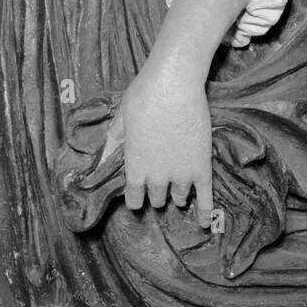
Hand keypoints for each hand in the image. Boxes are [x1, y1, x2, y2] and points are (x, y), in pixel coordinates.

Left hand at [106, 59, 213, 225]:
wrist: (174, 84)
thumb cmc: (143, 96)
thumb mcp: (120, 119)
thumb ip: (112, 144)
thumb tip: (100, 161)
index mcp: (134, 167)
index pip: (133, 197)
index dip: (135, 197)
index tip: (137, 194)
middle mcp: (156, 177)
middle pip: (157, 198)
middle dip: (157, 193)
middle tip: (160, 184)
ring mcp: (181, 173)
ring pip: (179, 197)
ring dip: (177, 195)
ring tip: (179, 191)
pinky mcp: (202, 167)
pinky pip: (205, 197)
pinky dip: (205, 211)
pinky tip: (205, 223)